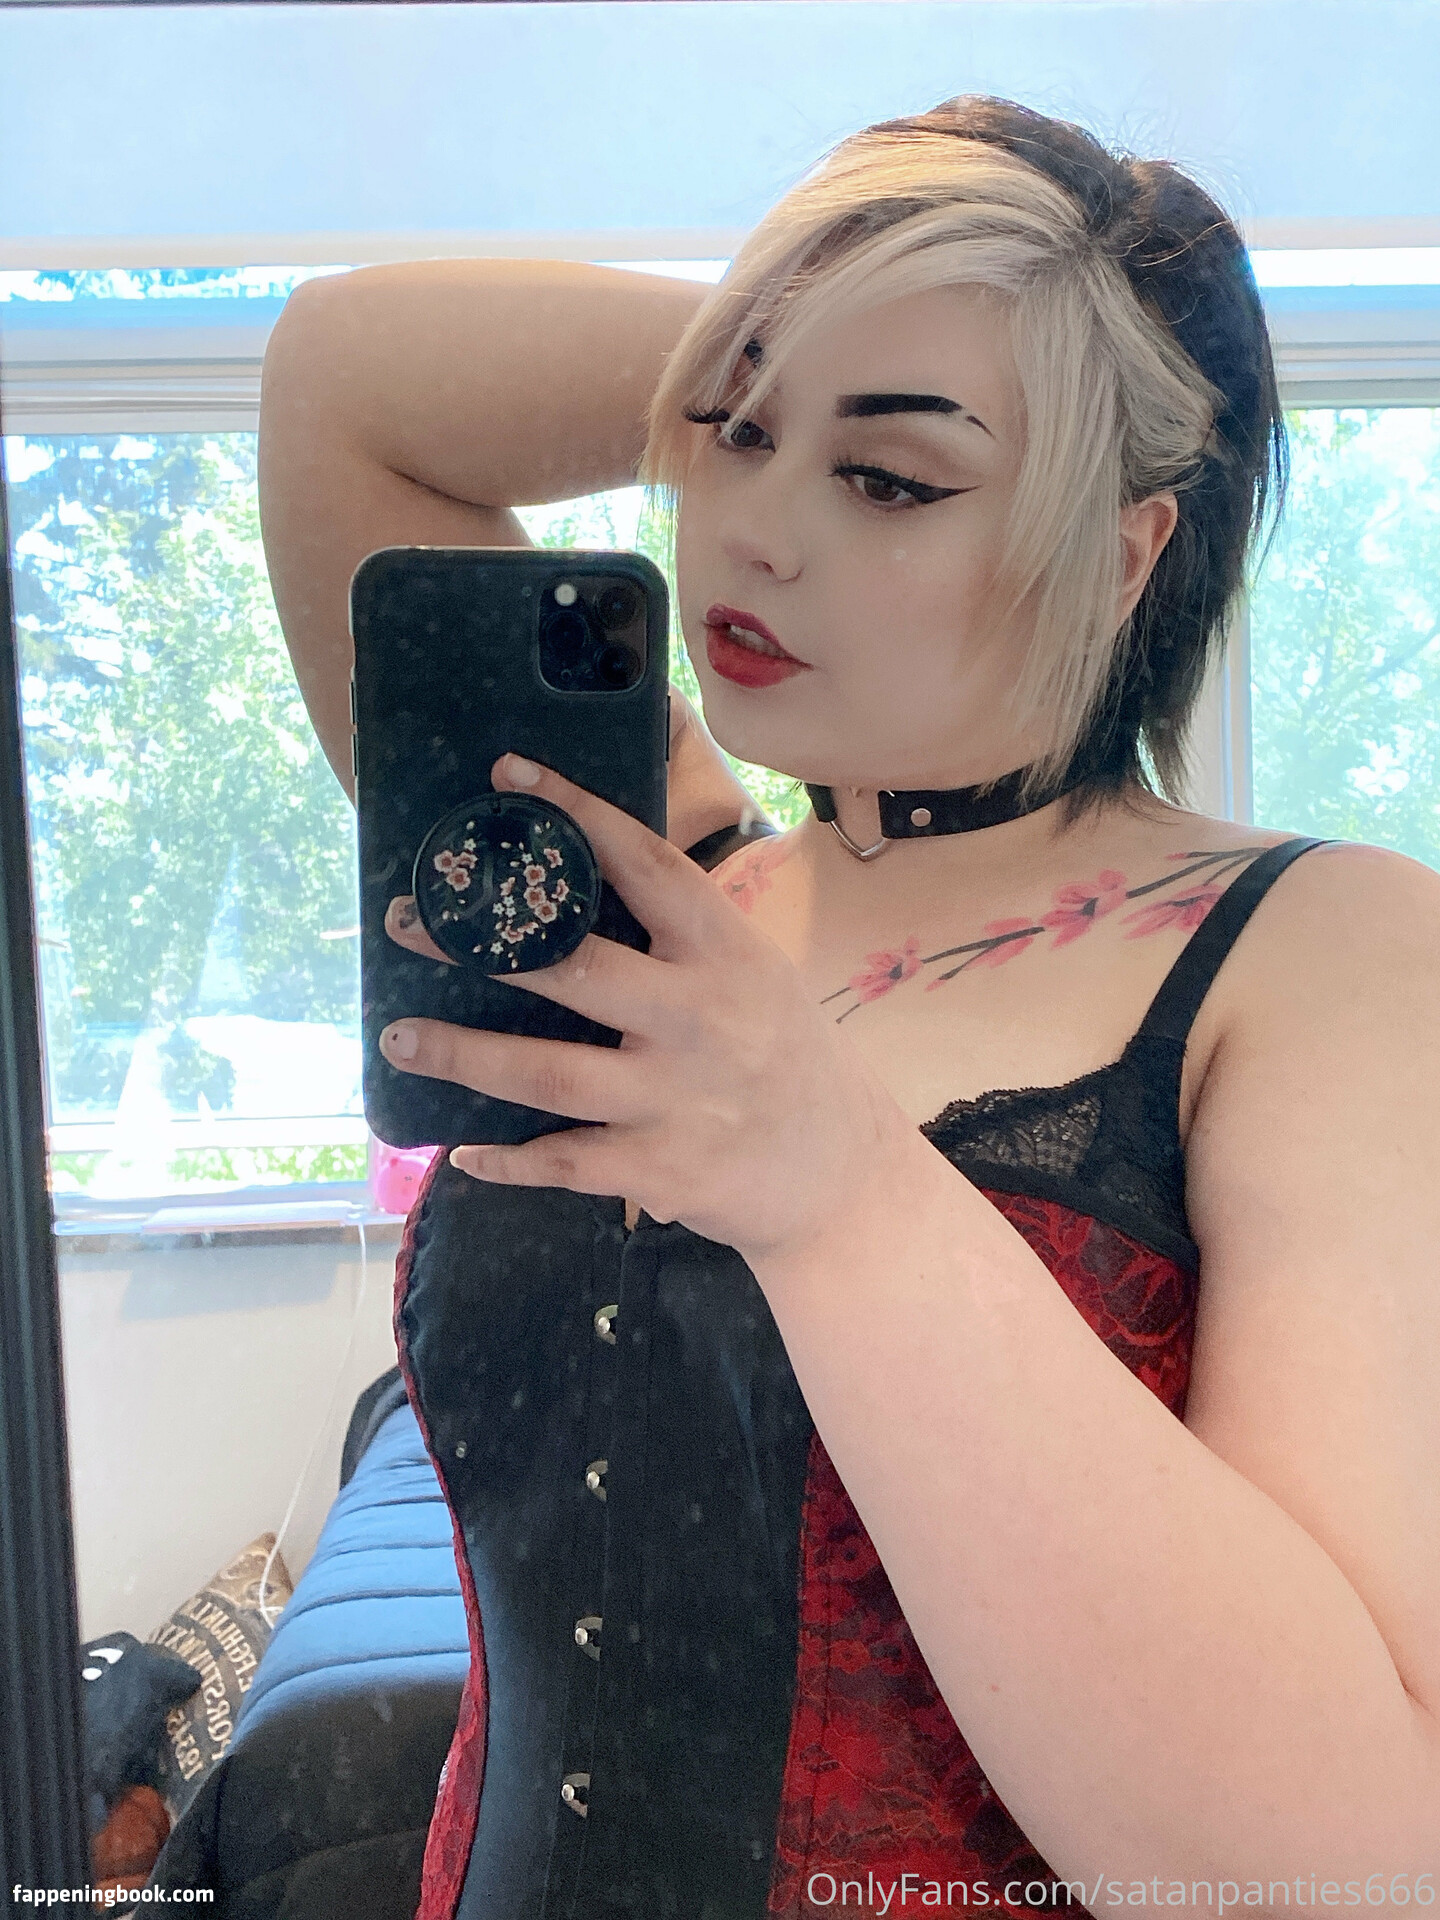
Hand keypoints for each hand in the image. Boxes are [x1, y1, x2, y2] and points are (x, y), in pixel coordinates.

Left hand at [379, 751, 916, 1266]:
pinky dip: (507, 1161)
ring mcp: (676, 1097)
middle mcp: (700, 1018)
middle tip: (403, 920)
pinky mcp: (661, 1169)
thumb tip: (577, 888)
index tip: (509, 774)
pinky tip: (464, 1152)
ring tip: (400, 1037)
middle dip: (478, 945)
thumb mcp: (755, 976)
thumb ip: (682, 938)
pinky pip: (564, 1160)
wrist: (843, 1173)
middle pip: (572, 969)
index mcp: (725, 953)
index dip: (576, 814)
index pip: (646, 864)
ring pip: (547, 1073)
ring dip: (462, 1055)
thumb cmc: (787, 1057)